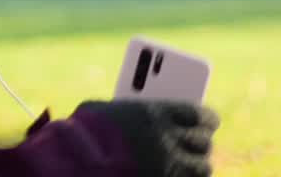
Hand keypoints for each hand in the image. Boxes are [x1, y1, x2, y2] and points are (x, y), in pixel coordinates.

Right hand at [75, 100, 217, 176]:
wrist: (73, 169)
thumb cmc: (80, 137)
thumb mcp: (99, 111)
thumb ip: (122, 110)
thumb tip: (134, 113)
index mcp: (157, 114)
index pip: (198, 113)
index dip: (205, 118)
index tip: (208, 120)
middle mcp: (169, 142)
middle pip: (203, 142)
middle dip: (203, 143)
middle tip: (200, 143)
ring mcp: (169, 170)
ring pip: (201, 169)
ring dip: (198, 166)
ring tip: (193, 166)